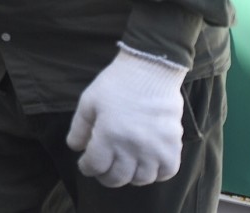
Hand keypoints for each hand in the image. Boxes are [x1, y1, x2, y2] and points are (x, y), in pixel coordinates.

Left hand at [66, 46, 187, 187]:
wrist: (151, 69)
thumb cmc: (116, 84)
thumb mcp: (89, 102)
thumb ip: (79, 128)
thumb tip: (76, 149)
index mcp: (108, 135)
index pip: (95, 166)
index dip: (86, 167)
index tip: (86, 164)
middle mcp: (132, 147)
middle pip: (116, 178)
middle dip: (105, 176)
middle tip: (103, 169)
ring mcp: (154, 149)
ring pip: (141, 179)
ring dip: (130, 176)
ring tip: (125, 166)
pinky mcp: (173, 146)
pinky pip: (166, 172)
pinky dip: (156, 173)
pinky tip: (147, 164)